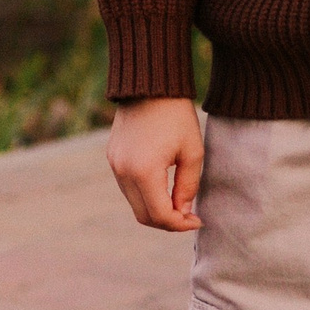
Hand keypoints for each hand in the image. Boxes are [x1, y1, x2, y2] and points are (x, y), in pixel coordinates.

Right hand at [107, 96, 204, 230]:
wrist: (150, 85)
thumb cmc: (176, 116)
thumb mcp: (192, 151)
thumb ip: (188, 187)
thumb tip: (183, 212)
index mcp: (144, 171)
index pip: (160, 215)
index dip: (180, 224)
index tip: (197, 220)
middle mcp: (124, 172)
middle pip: (144, 216)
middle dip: (168, 222)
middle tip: (189, 217)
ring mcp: (115, 165)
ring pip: (134, 204)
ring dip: (156, 210)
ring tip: (178, 203)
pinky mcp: (112, 158)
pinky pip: (127, 188)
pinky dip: (145, 195)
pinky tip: (163, 188)